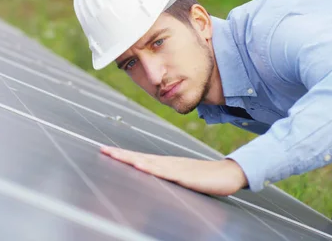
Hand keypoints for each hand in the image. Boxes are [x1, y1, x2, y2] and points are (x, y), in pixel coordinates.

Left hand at [101, 146, 247, 195]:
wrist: (228, 174)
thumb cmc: (204, 178)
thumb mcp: (180, 179)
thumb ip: (166, 178)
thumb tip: (149, 178)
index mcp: (165, 164)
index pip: (139, 158)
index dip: (122, 155)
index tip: (104, 151)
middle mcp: (167, 163)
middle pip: (140, 158)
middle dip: (121, 155)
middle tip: (103, 151)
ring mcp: (176, 169)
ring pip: (149, 163)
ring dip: (132, 159)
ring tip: (116, 156)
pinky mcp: (185, 177)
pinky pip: (165, 172)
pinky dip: (152, 169)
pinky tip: (142, 166)